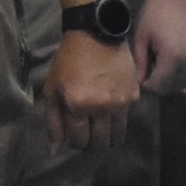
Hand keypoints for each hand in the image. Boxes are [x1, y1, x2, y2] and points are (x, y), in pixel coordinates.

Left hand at [44, 30, 136, 150]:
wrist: (95, 34)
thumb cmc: (68, 61)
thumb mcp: (52, 88)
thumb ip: (53, 121)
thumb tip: (55, 150)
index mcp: (78, 104)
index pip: (79, 140)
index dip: (74, 141)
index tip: (73, 133)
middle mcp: (101, 106)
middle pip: (99, 143)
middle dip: (90, 143)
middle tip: (86, 132)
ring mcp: (120, 102)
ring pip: (117, 137)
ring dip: (106, 137)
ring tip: (98, 127)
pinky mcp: (133, 95)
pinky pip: (126, 120)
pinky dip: (117, 120)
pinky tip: (108, 108)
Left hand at [131, 0, 185, 94]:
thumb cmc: (156, 12)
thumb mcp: (142, 36)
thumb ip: (141, 61)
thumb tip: (140, 81)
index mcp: (172, 57)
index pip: (160, 84)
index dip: (148, 85)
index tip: (140, 79)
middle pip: (173, 86)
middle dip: (160, 84)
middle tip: (149, 73)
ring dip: (173, 81)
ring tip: (160, 68)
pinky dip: (184, 75)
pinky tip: (173, 65)